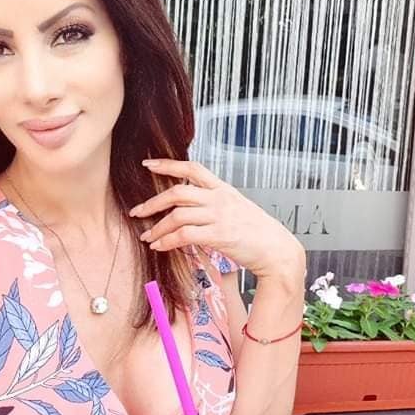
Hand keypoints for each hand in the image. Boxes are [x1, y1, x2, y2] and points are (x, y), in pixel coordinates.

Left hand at [129, 159, 304, 279]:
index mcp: (223, 189)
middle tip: (137, 212)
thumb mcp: (237, 209)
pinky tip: (160, 247)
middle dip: (152, 203)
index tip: (148, 164)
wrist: (277, 250)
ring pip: (177, 215)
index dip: (168, 164)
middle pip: (177, 192)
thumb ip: (215, 204)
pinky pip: (184, 235)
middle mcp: (219, 199)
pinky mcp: (219, 235)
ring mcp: (219, 216)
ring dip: (157, 227)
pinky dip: (167, 241)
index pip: (192, 168)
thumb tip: (192, 209)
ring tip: (147, 236)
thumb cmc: (258, 233)